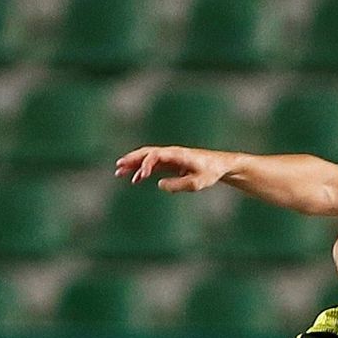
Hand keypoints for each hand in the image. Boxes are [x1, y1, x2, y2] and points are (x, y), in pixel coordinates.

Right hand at [114, 146, 229, 192]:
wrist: (219, 165)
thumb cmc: (209, 172)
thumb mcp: (197, 183)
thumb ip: (178, 185)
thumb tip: (160, 185)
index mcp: (177, 154)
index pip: (156, 155)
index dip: (146, 164)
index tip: (140, 177)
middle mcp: (170, 153)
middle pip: (146, 152)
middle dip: (132, 159)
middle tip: (118, 166)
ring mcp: (169, 157)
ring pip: (147, 158)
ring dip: (133, 164)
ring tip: (119, 172)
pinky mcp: (170, 163)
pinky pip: (152, 165)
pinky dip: (142, 170)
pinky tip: (135, 180)